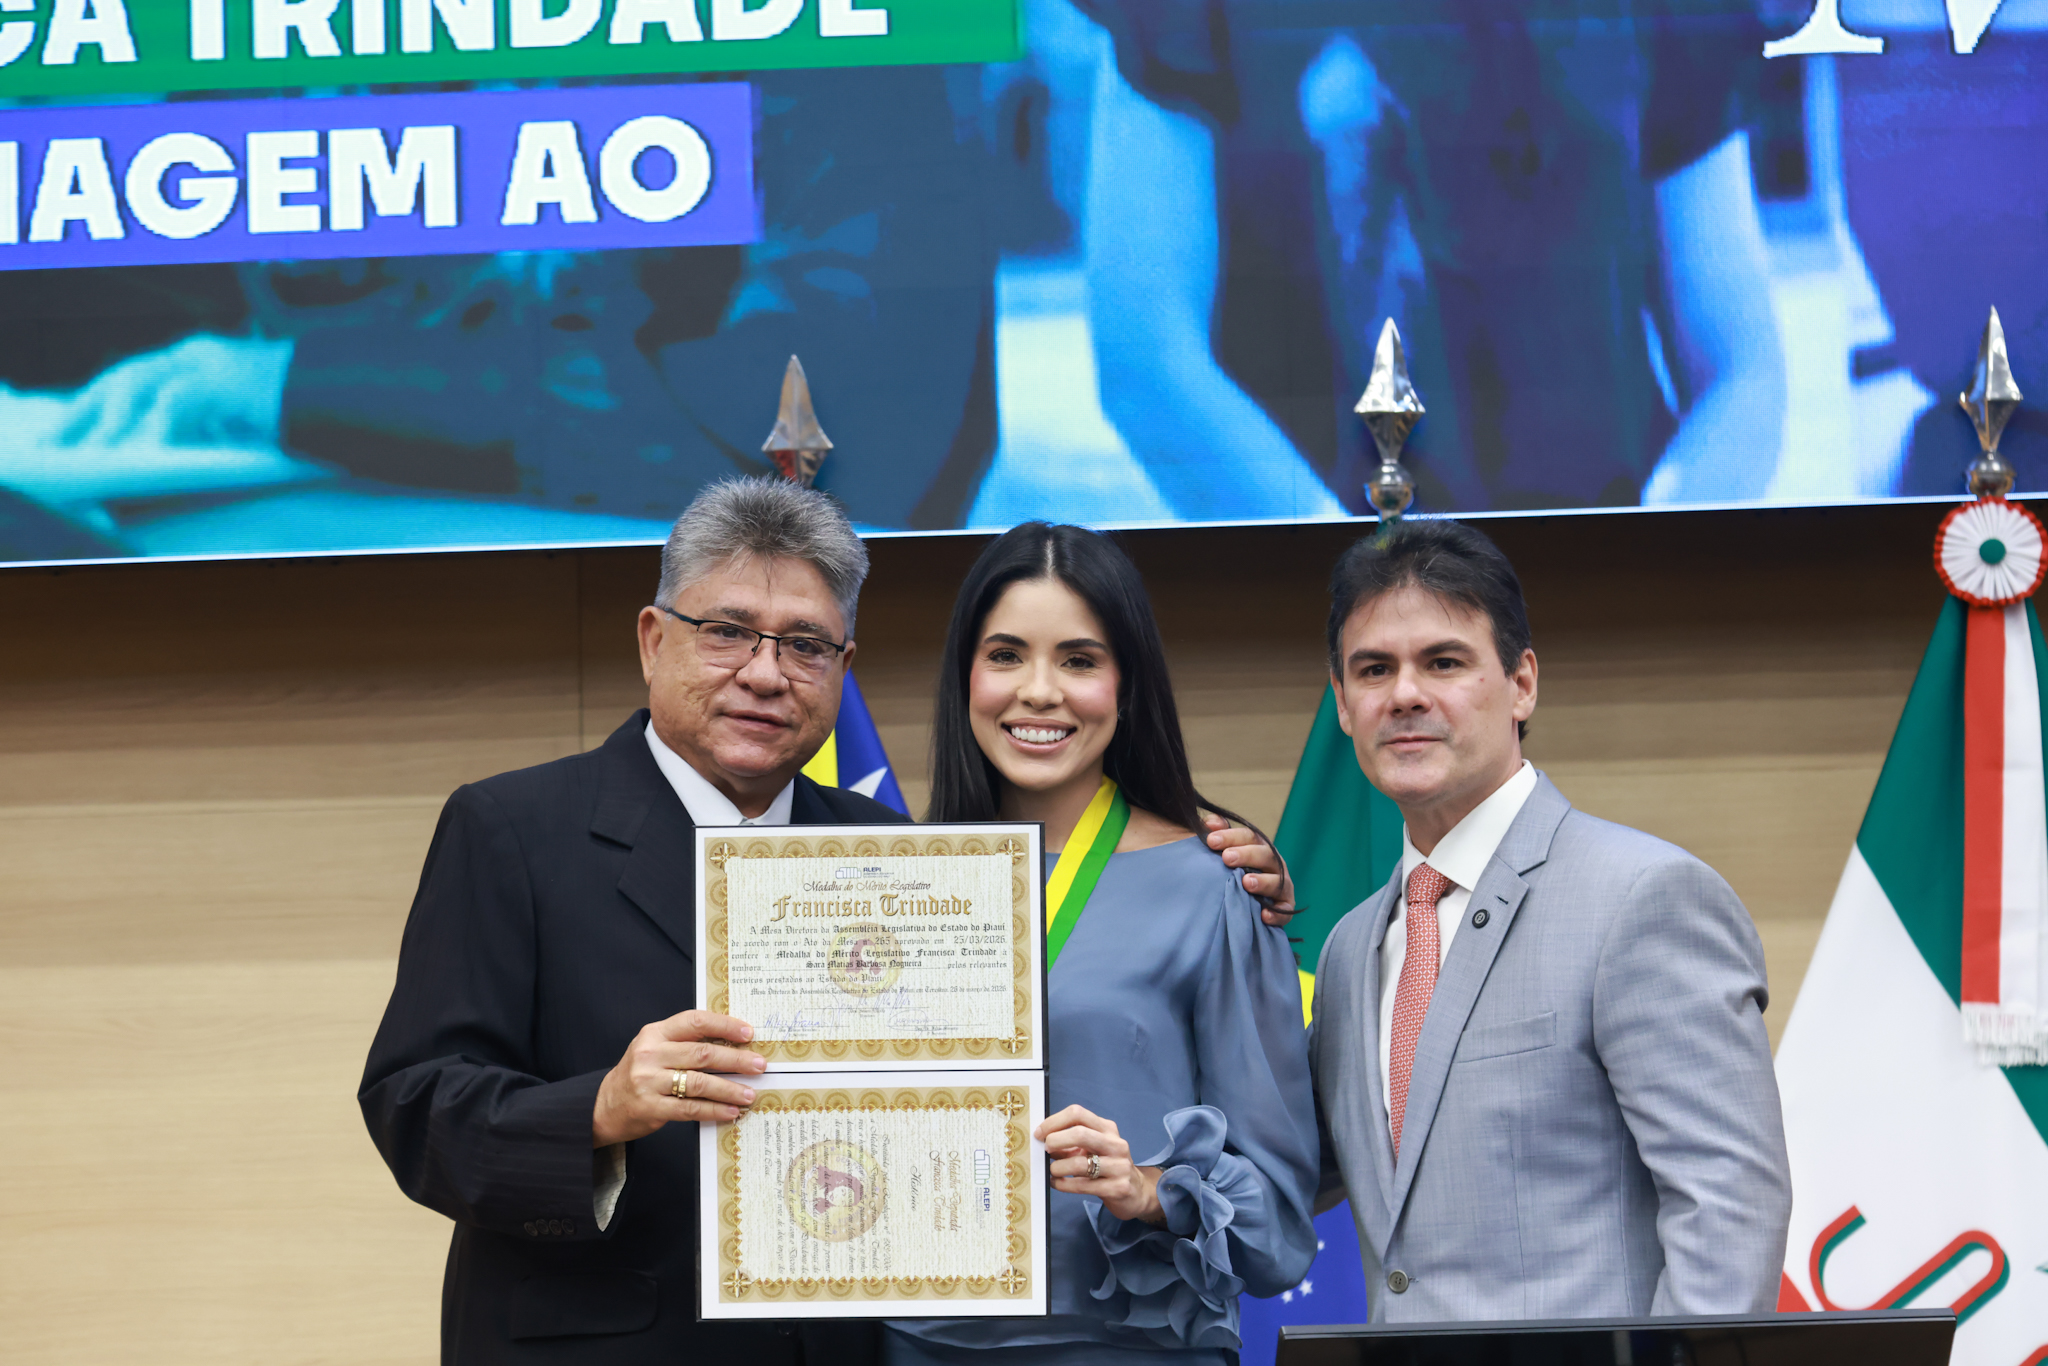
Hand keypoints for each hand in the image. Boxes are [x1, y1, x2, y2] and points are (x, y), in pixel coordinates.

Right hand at [592, 1010, 765, 1146]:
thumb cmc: (639, 1074)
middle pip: (702, 1053)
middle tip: (759, 1065)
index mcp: (654, 1033)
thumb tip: (734, 1044)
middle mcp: (650, 1054)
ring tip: (749, 1093)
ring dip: (729, 1089)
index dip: (724, 1025)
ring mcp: (648, 1081)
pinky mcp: (650, 1107)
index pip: (695, 1021)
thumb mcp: (655, 1049)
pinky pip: (690, 1108)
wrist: (603, 1106)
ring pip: (700, 1083)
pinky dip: (714, 1110)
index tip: (748, 1033)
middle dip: (736, 1060)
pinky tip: (730, 1111)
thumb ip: (685, 1043)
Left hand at [1034, 1104, 1164, 1224]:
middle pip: (1080, 1133)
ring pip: (1079, 1163)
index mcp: (1107, 1129)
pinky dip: (1064, 1184)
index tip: (1040, 1133)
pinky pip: (1083, 1186)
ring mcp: (1119, 1166)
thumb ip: (1071, 1143)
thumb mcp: (1093, 1148)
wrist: (1136, 1192)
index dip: (1054, 1121)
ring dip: (1058, 1167)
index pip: (1078, 1113)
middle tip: (1046, 1150)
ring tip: (1052, 1170)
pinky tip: (1057, 1183)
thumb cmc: (1107, 1166)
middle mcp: (1116, 1144)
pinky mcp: (1118, 1188)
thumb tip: (1043, 1140)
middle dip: (1056, 1140)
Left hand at [1203, 815, 1296, 926]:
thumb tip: (1210, 823)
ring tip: (1246, 883)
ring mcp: (1282, 885)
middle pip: (1265, 854)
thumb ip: (1215, 834)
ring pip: (1278, 881)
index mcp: (1258, 847)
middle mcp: (1273, 863)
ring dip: (1263, 882)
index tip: (1211, 841)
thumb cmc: (1229, 872)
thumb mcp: (1221, 851)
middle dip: (1246, 855)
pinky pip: (1285, 910)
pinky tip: (1263, 915)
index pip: (1248, 836)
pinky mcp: (1285, 907)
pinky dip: (1277, 913)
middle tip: (1227, 858)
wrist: (1240, 902)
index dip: (1230, 836)